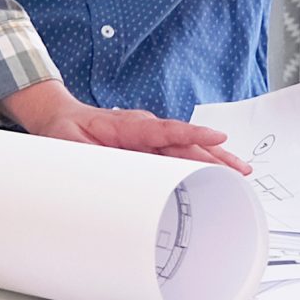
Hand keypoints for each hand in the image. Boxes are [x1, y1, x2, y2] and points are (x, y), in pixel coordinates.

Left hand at [0, 79, 250, 171]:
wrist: (58, 117)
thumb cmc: (64, 131)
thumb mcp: (67, 146)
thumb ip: (85, 163)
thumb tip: (102, 182)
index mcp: (126, 125)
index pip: (164, 129)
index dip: (191, 133)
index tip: (217, 137)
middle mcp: (143, 128)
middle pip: (184, 141)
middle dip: (214, 153)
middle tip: (240, 170)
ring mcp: (148, 136)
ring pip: (186, 147)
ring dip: (213, 158)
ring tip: (240, 172)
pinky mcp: (149, 146)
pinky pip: (177, 153)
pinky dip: (199, 162)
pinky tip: (218, 172)